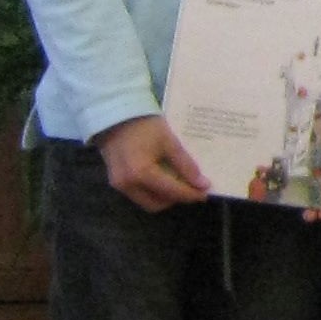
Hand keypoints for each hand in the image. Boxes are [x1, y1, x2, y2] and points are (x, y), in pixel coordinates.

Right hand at [97, 114, 211, 212]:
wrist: (116, 115)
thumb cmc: (145, 126)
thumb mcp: (169, 142)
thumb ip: (186, 164)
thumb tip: (202, 184)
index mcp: (142, 174)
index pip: (171, 191)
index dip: (190, 194)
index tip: (204, 193)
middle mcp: (128, 185)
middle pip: (156, 204)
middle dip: (175, 199)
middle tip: (191, 189)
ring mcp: (119, 185)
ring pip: (145, 201)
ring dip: (163, 197)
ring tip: (178, 184)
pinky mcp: (115, 181)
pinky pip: (137, 194)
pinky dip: (152, 191)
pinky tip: (163, 179)